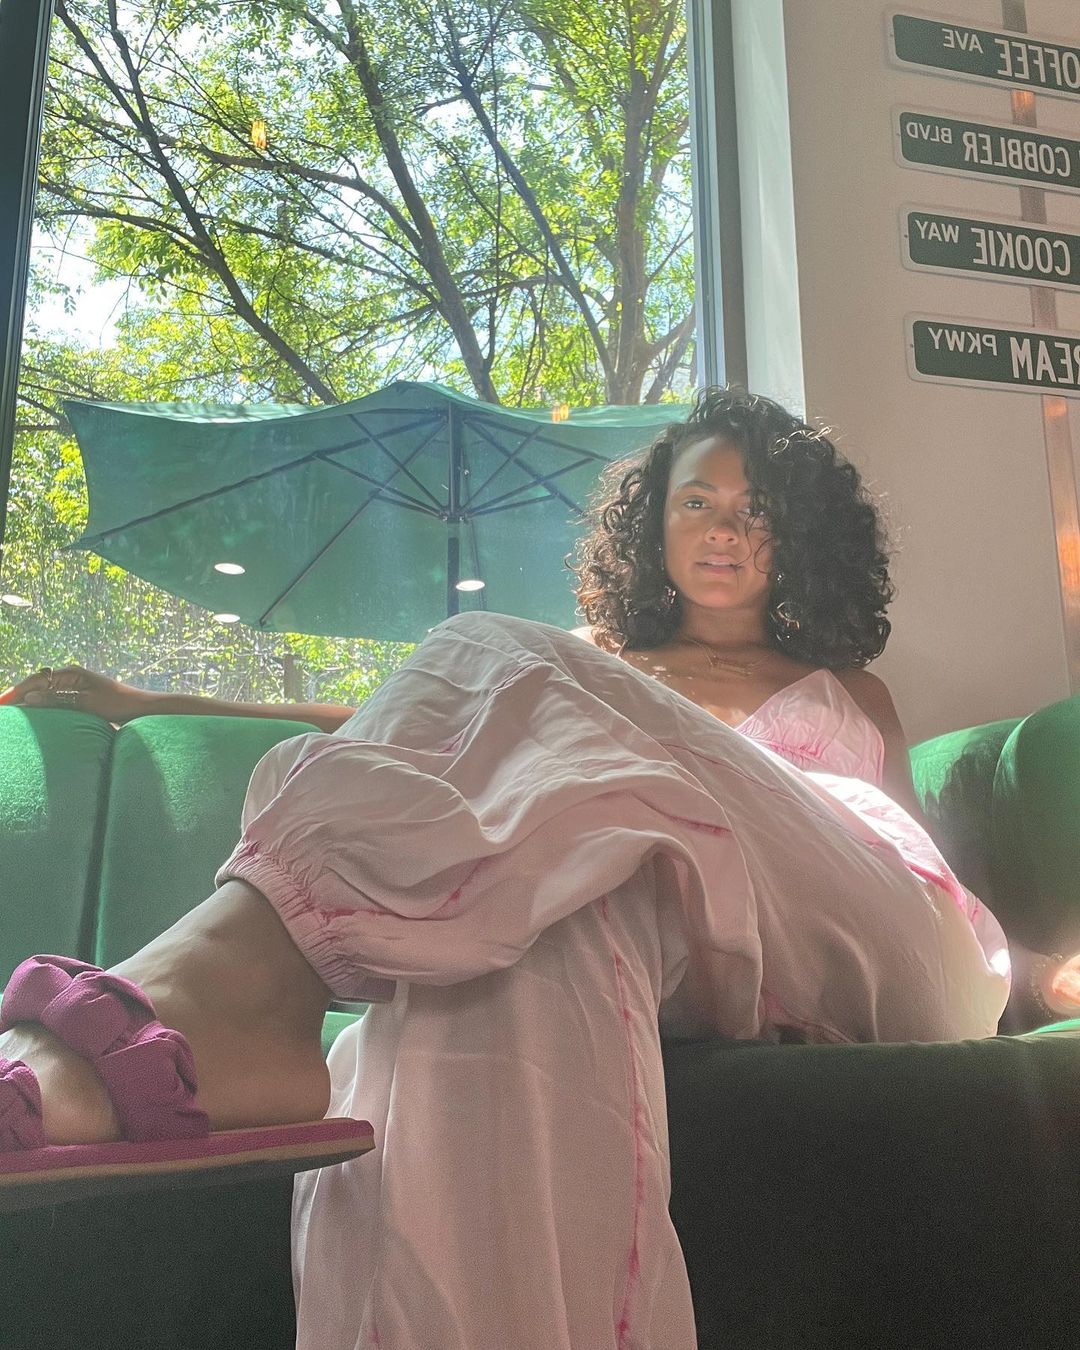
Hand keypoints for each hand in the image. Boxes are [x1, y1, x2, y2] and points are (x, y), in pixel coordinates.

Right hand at [0, 665, 155, 722]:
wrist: (140, 708)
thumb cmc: (117, 703)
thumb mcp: (86, 703)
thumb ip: (58, 700)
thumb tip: (31, 697)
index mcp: (71, 673)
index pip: (36, 680)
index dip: (16, 691)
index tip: (2, 702)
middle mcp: (69, 678)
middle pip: (36, 686)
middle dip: (18, 696)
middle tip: (2, 708)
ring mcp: (72, 689)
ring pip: (42, 694)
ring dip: (27, 702)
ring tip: (11, 712)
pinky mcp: (77, 700)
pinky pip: (53, 702)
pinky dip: (41, 708)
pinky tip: (31, 717)